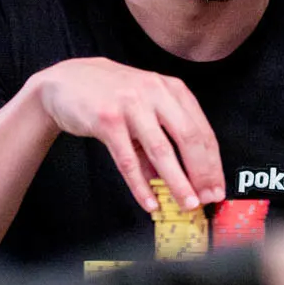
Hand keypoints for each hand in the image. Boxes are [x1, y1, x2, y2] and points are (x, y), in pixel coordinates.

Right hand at [32, 57, 224, 212]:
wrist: (66, 81)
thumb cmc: (112, 94)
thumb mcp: (145, 107)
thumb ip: (164, 136)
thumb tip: (183, 177)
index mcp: (171, 89)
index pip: (202, 129)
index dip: (213, 162)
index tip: (218, 186)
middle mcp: (155, 93)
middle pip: (188, 137)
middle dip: (202, 173)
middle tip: (208, 198)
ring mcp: (131, 105)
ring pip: (161, 150)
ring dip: (177, 182)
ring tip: (187, 203)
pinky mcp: (107, 120)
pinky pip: (128, 160)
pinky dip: (140, 185)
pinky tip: (149, 202)